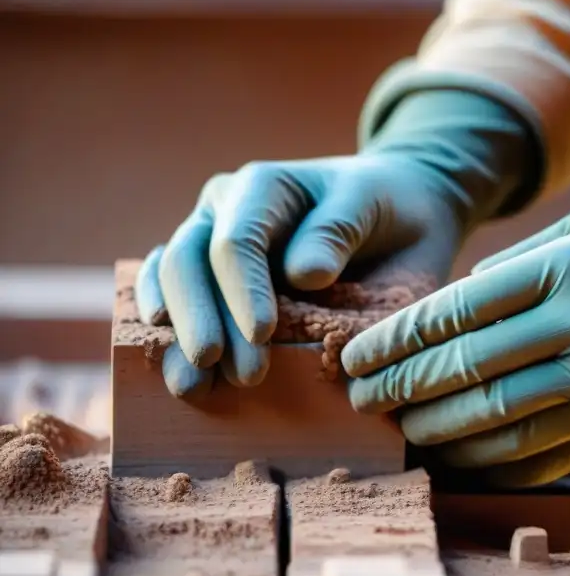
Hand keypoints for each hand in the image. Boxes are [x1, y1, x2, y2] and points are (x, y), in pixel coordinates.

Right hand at [136, 153, 466, 398]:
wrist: (394, 212)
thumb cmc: (384, 207)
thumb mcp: (373, 206)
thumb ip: (338, 230)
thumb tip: (301, 274)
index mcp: (261, 187)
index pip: (236, 242)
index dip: (242, 291)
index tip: (262, 334)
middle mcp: (222, 210)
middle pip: (188, 263)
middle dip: (205, 321)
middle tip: (238, 373)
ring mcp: (208, 242)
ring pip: (171, 282)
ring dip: (178, 337)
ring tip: (195, 388)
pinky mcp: (209, 276)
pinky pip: (169, 296)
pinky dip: (168, 331)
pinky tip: (173, 367)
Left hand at [341, 202, 569, 486]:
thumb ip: (517, 261)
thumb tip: (456, 299)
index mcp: (564, 268)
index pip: (455, 311)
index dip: (395, 340)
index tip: (355, 357)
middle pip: (465, 369)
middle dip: (400, 389)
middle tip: (360, 402)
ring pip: (496, 420)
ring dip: (437, 432)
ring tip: (400, 431)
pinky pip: (541, 455)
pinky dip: (490, 462)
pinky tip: (457, 461)